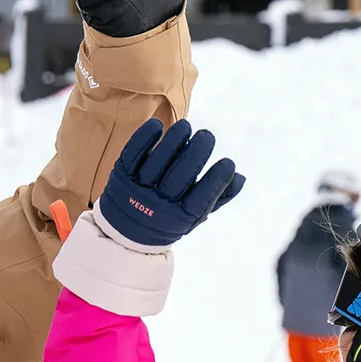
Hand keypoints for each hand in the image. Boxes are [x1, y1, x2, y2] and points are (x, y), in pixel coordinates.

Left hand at [96, 119, 244, 246]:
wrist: (123, 235)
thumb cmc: (167, 220)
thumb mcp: (192, 217)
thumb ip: (216, 198)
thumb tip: (240, 177)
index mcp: (180, 218)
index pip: (201, 199)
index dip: (216, 181)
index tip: (228, 163)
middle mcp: (157, 206)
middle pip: (180, 176)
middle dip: (197, 153)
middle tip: (207, 136)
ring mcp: (137, 191)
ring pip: (157, 162)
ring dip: (173, 141)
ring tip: (185, 127)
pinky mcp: (120, 177)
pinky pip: (132, 154)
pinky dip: (143, 138)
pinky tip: (157, 126)